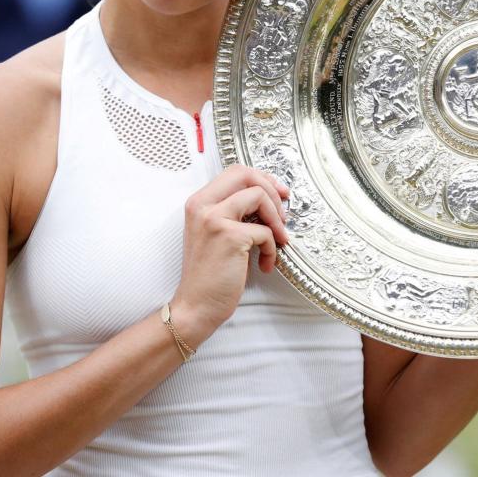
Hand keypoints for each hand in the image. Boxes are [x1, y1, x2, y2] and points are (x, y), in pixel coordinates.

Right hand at [171, 165, 289, 343]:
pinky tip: (265, 264)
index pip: (235, 172)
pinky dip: (272, 248)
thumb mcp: (215, 233)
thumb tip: (268, 197)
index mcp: (198, 202)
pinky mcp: (230, 237)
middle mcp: (203, 205)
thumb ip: (233, 212)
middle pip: (246, 175)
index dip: (262, 178)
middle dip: (272, 191)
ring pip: (259, 196)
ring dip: (276, 219)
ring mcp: (215, 219)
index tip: (278, 193)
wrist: (196, 306)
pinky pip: (266, 231)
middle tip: (282, 215)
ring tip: (278, 240)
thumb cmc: (210, 274)